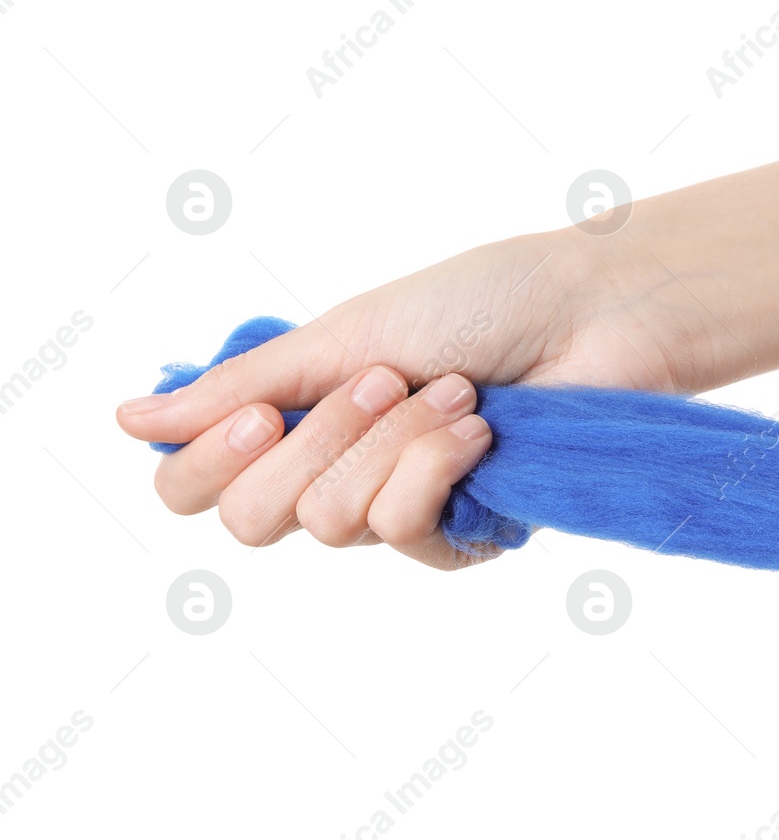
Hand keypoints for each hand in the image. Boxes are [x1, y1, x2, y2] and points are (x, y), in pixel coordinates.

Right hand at [115, 228, 731, 567]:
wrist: (586, 315)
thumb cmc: (478, 304)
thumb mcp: (343, 334)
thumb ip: (241, 387)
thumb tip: (130, 421)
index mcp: (299, 419)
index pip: (199, 490)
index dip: (209, 466)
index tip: (262, 414)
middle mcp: (338, 473)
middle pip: (256, 520)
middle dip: (320, 440)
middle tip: (387, 378)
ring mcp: (400, 511)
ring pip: (333, 524)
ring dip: (394, 441)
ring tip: (458, 392)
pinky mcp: (462, 536)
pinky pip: (405, 533)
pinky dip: (437, 468)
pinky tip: (482, 430)